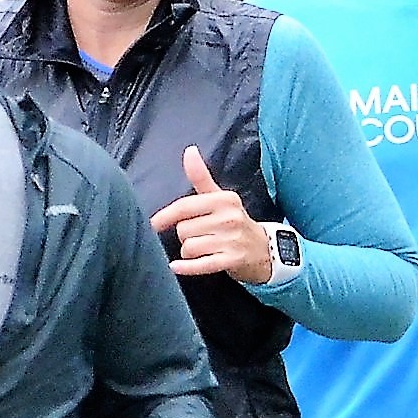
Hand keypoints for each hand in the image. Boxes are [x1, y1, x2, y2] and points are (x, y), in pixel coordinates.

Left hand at [150, 147, 277, 284]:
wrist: (263, 249)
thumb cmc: (234, 222)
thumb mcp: (220, 198)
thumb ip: (201, 177)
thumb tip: (189, 151)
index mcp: (224, 199)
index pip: (185, 207)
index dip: (166, 216)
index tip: (154, 223)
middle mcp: (229, 218)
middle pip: (184, 230)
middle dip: (185, 236)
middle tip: (200, 236)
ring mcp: (232, 240)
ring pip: (189, 247)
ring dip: (189, 253)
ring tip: (202, 249)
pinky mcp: (233, 260)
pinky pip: (201, 264)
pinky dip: (187, 267)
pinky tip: (177, 267)